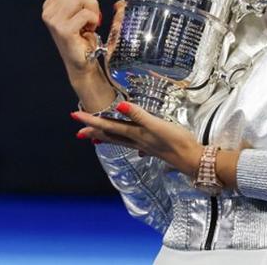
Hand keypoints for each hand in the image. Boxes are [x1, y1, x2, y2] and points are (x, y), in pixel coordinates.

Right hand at [41, 0, 101, 78]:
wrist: (82, 62)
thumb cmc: (80, 37)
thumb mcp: (74, 10)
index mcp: (49, 5)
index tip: (86, 4)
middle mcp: (48, 12)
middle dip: (91, 0)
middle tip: (91, 15)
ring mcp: (54, 21)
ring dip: (93, 9)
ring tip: (90, 22)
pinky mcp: (64, 30)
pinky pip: (86, 13)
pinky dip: (94, 20)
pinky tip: (90, 29)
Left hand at [72, 102, 202, 177]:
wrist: (192, 159)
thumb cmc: (176, 141)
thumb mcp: (157, 125)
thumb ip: (139, 115)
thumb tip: (119, 107)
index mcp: (135, 134)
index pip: (108, 126)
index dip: (91, 120)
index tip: (74, 116)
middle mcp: (137, 141)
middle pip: (110, 135)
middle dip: (94, 131)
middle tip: (79, 131)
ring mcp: (145, 145)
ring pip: (121, 141)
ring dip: (107, 138)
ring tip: (96, 139)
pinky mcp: (154, 147)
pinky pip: (135, 144)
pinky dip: (129, 144)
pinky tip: (134, 148)